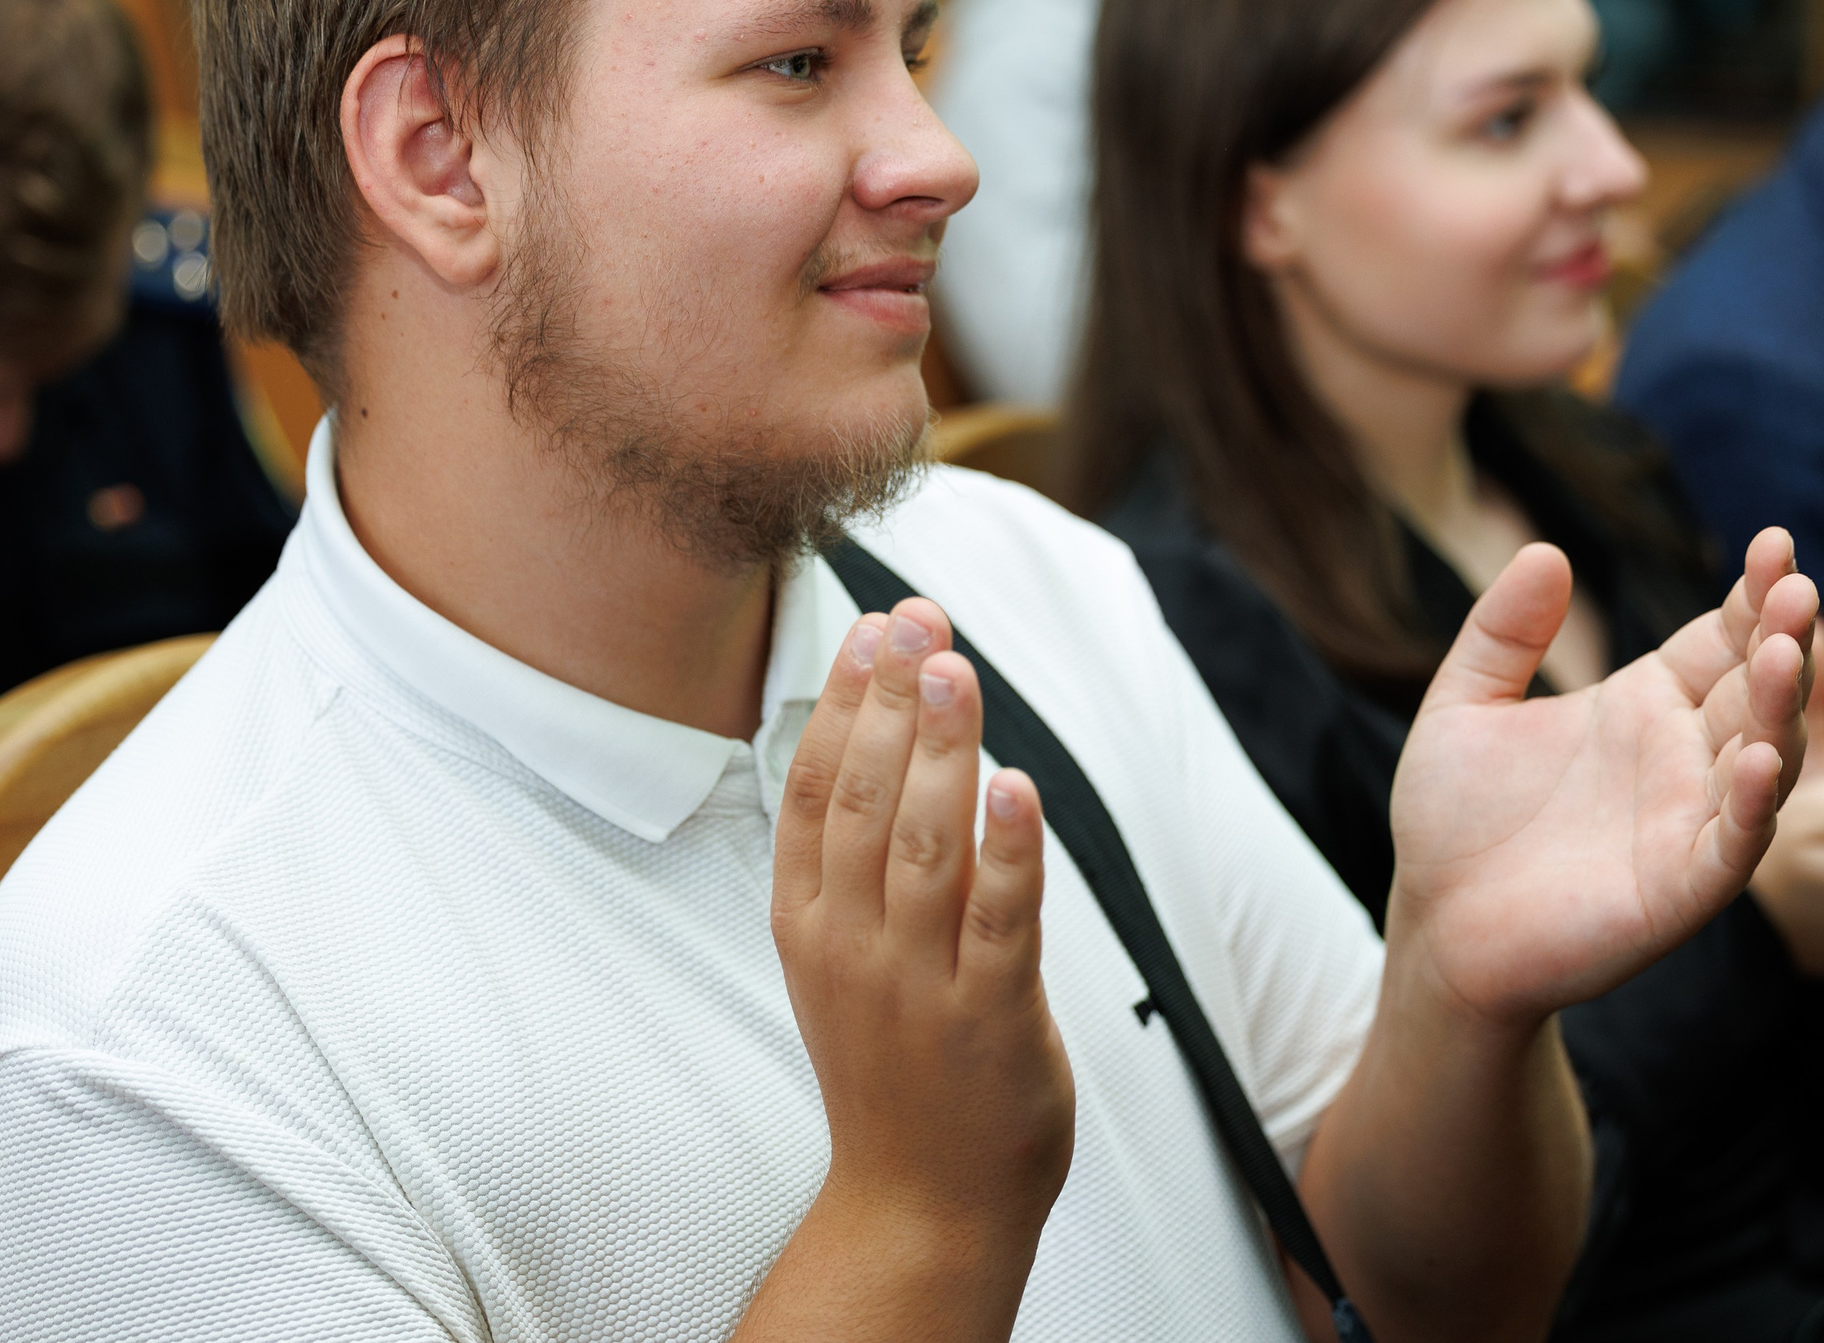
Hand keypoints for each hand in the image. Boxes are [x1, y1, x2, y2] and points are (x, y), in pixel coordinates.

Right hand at [767, 601, 1073, 1288]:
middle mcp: (850, 945)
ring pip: (926, 845)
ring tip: (958, 671)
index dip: (844, 700)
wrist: (921, 1201)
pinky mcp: (990, 1017)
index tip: (874, 625)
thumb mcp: (841, 954)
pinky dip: (1008, 849)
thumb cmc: (894, 1060)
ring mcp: (916, 984)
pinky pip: (998, 920)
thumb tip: (887, 732)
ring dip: (944, 751)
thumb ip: (855, 855)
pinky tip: (1017, 783)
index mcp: (806, 920)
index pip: (814, 786)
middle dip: (892, 700)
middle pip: (864, 798)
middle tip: (920, 620)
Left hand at [1386, 528, 1817, 1024]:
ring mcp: (1690, 821)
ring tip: (1784, 654)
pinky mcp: (1681, 888)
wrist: (1435, 927)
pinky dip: (1756, 805)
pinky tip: (1760, 760)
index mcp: (1645, 704)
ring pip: (1766, 758)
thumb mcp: (1463, 706)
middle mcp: (1683, 757)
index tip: (1775, 544)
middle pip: (1755, 688)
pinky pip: (1735, 844)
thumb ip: (1502, 633)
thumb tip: (1545, 550)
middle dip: (1783, 638)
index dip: (1753, 595)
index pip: (1721, 637)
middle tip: (1796, 588)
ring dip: (1780, 709)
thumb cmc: (1453, 819)